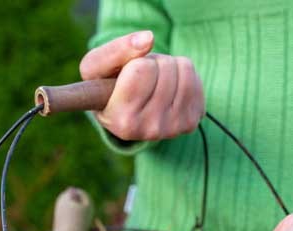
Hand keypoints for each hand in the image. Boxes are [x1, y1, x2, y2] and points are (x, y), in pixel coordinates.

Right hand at [79, 30, 204, 140]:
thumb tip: (149, 38)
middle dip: (152, 62)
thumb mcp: (97, 66)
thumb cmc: (106, 85)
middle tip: (141, 78)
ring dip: (168, 65)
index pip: (140, 69)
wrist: (126, 112)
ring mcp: (173, 129)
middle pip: (164, 67)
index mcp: (121, 120)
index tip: (124, 77)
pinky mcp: (190, 123)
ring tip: (154, 81)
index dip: (133, 63)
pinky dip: (182, 74)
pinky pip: (195, 78)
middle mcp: (148, 130)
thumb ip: (116, 50)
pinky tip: (168, 88)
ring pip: (183, 70)